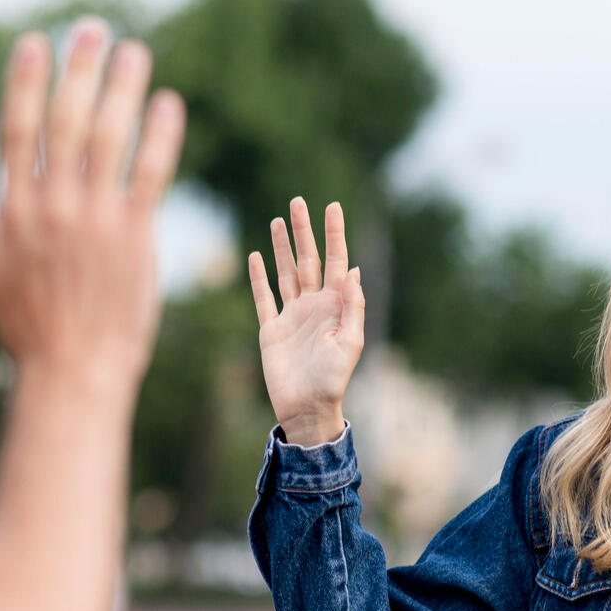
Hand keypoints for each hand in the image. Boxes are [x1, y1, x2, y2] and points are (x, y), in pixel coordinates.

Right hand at [0, 20, 185, 396]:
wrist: (74, 371)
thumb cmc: (27, 324)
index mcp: (14, 210)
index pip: (16, 129)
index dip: (25, 81)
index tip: (36, 44)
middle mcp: (52, 206)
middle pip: (65, 121)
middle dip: (79, 70)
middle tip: (93, 30)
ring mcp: (94, 220)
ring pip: (109, 138)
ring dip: (123, 89)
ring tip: (136, 53)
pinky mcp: (134, 236)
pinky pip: (149, 173)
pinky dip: (160, 135)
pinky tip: (169, 104)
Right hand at [247, 197, 364, 445]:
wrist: (307, 408)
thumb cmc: (333, 379)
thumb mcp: (350, 343)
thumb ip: (352, 306)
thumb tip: (354, 270)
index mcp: (335, 305)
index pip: (336, 260)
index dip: (334, 233)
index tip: (332, 206)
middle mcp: (313, 305)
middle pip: (308, 259)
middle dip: (303, 231)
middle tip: (298, 202)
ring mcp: (291, 315)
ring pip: (285, 272)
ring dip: (281, 248)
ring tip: (277, 221)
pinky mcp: (271, 329)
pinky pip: (263, 298)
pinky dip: (258, 278)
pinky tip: (256, 257)